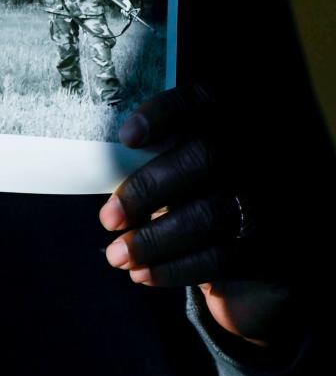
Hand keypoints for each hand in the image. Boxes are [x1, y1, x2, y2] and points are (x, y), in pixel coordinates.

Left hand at [99, 84, 292, 347]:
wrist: (249, 264)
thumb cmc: (192, 203)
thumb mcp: (178, 173)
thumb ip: (153, 159)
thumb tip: (99, 166)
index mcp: (230, 121)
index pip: (203, 99)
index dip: (164, 112)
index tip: (125, 136)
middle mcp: (258, 152)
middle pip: (206, 157)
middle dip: (148, 188)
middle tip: (108, 218)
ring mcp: (272, 198)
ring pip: (211, 212)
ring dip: (154, 239)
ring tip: (116, 256)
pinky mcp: (275, 247)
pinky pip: (222, 257)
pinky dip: (175, 268)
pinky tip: (144, 275)